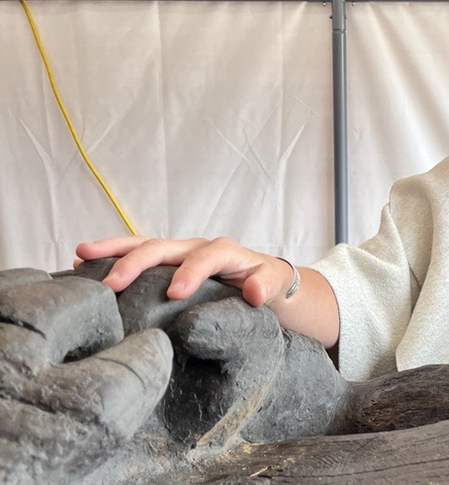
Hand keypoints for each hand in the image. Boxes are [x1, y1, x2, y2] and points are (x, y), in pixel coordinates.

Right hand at [75, 236, 294, 307]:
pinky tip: (82, 267)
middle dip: (136, 262)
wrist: (262, 282)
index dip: (190, 272)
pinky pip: (135, 257)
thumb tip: (253, 291)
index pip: (206, 256)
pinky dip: (110, 260)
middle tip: (111, 284)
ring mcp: (176, 254)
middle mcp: (195, 247)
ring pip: (141, 246)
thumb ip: (266, 285)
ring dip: (112, 250)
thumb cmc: (266, 284)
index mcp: (224, 252)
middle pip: (163, 246)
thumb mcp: (274, 285)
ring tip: (81, 256)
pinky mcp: (164, 265)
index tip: (174, 293)